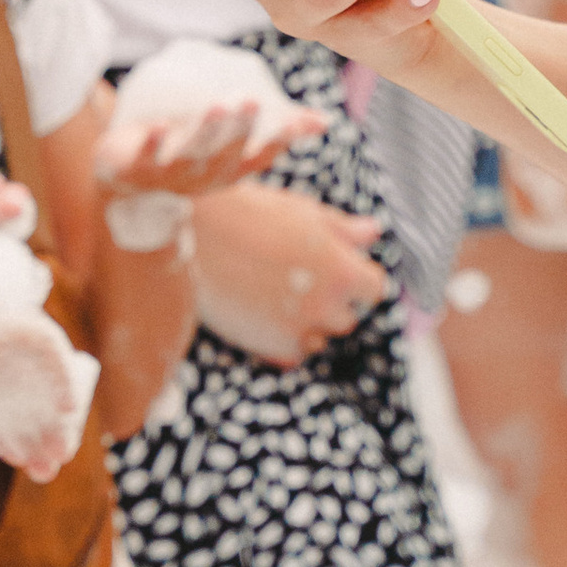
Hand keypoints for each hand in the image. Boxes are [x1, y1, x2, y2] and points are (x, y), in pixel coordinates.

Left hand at [95, 94, 323, 202]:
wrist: (124, 168)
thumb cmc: (187, 148)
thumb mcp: (231, 139)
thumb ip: (277, 128)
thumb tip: (325, 121)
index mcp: (228, 170)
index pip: (258, 160)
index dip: (276, 143)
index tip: (295, 123)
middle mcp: (203, 178)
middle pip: (225, 157)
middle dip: (239, 131)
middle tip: (253, 101)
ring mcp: (168, 177)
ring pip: (189, 158)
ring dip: (203, 134)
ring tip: (217, 107)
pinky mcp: (134, 170)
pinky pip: (143, 159)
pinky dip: (151, 144)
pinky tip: (157, 126)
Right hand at [190, 177, 391, 369]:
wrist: (192, 235)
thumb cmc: (250, 213)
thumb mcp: (303, 213)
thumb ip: (343, 229)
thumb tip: (374, 233)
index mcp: (343, 270)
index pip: (373, 288)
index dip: (356, 277)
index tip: (334, 268)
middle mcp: (326, 305)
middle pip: (347, 316)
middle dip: (330, 300)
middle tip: (295, 275)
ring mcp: (298, 329)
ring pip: (319, 338)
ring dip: (307, 322)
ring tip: (274, 292)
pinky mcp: (269, 347)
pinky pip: (293, 353)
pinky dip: (284, 339)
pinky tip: (263, 311)